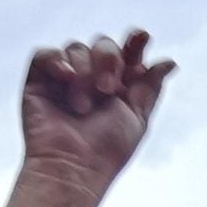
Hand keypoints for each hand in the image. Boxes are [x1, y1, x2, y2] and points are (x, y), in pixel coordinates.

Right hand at [20, 30, 173, 190]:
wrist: (72, 168)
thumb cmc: (105, 152)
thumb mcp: (138, 118)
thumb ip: (151, 87)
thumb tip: (169, 62)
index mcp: (115, 85)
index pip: (127, 52)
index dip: (135, 43)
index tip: (142, 38)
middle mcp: (89, 78)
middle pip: (103, 44)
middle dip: (109, 61)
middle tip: (108, 90)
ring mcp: (62, 79)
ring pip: (76, 48)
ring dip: (85, 72)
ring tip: (83, 106)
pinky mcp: (37, 82)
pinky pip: (46, 55)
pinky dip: (57, 61)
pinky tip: (66, 79)